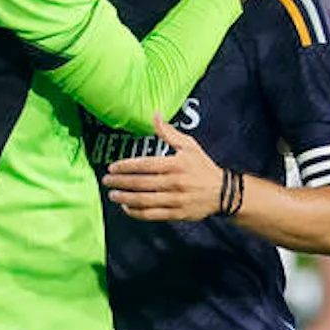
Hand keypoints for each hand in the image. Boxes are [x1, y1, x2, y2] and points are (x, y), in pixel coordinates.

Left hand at [101, 114, 223, 221]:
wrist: (223, 193)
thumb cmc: (202, 167)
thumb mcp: (189, 145)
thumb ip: (168, 133)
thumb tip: (155, 115)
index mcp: (175, 164)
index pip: (145, 165)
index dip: (126, 166)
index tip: (112, 167)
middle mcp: (175, 183)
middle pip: (141, 183)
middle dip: (120, 182)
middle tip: (107, 180)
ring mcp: (175, 200)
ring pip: (144, 200)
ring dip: (125, 198)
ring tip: (112, 194)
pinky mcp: (177, 214)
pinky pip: (152, 215)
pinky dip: (136, 213)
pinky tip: (126, 208)